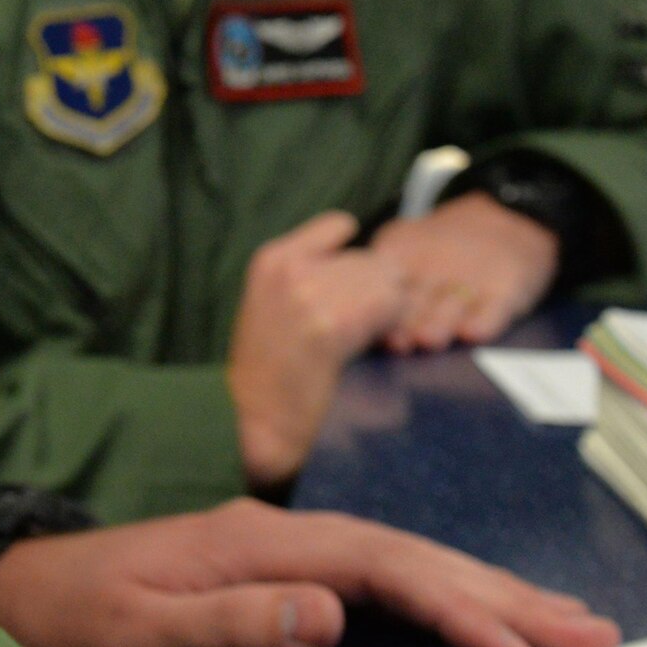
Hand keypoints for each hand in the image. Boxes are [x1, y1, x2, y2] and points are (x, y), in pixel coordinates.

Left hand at [0, 499, 619, 646]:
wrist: (8, 604)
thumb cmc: (66, 623)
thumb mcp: (137, 629)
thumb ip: (230, 619)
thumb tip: (332, 609)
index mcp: (253, 538)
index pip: (378, 564)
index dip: (454, 603)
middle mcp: (275, 535)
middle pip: (408, 555)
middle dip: (502, 592)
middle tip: (595, 634)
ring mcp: (273, 554)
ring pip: (399, 566)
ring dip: (481, 593)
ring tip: (564, 625)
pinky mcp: (267, 580)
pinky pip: (372, 586)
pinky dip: (433, 602)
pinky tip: (469, 623)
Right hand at [229, 212, 405, 487]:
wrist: (253, 421)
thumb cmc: (267, 373)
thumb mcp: (273, 306)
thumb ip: (310, 276)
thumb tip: (370, 265)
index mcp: (272, 258)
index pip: (340, 225)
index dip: (357, 260)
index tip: (355, 290)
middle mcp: (292, 267)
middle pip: (372, 258)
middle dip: (379, 291)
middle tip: (369, 327)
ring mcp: (311, 293)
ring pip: (387, 281)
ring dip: (391, 311)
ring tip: (371, 340)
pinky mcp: (332, 323)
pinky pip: (390, 307)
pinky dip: (393, 328)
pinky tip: (374, 348)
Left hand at [370, 192, 560, 352]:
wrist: (507, 217)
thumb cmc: (444, 247)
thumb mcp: (406, 244)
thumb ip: (379, 272)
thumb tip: (343, 312)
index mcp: (403, 256)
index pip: (383, 286)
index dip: (375, 309)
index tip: (365, 327)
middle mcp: (435, 268)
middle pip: (416, 301)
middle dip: (404, 322)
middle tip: (394, 341)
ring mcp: (472, 279)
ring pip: (451, 306)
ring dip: (439, 322)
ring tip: (429, 338)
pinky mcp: (506, 289)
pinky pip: (495, 308)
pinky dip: (486, 320)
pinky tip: (475, 332)